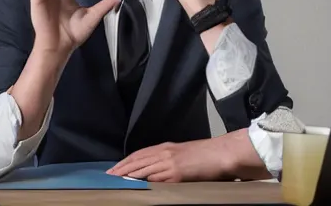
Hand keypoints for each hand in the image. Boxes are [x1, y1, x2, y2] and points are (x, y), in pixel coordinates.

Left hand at [107, 139, 229, 181]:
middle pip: (138, 160)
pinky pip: (156, 178)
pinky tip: (135, 183)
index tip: (115, 167)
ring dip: (128, 174)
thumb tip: (155, 170)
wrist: (221, 153)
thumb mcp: (183, 153)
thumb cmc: (206, 154)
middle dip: (122, 167)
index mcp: (166, 147)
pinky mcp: (177, 173)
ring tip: (116, 179)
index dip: (126, 161)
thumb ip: (169, 159)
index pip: (140, 153)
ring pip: (143, 168)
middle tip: (108, 175)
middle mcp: (165, 152)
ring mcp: (170, 163)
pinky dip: (144, 180)